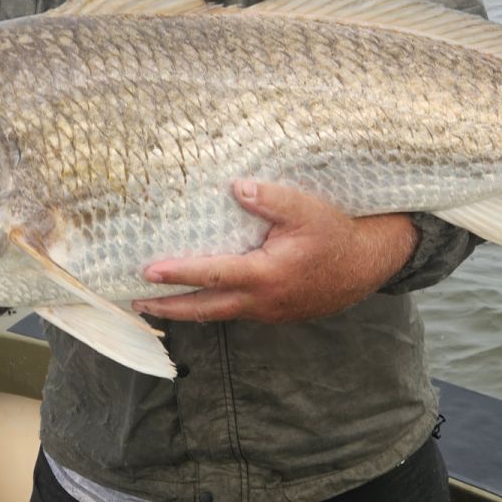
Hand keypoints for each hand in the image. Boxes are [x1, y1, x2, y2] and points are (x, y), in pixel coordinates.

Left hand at [132, 180, 418, 323]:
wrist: (366, 266)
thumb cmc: (336, 236)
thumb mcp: (307, 210)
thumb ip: (271, 199)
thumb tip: (235, 187)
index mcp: (265, 275)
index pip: (213, 274)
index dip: (179, 273)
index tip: (148, 272)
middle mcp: (262, 300)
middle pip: (205, 309)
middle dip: (168, 307)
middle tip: (135, 301)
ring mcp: (267, 311)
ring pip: (219, 314)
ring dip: (186, 310)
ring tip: (157, 304)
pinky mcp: (274, 312)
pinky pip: (235, 311)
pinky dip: (211, 307)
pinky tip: (201, 297)